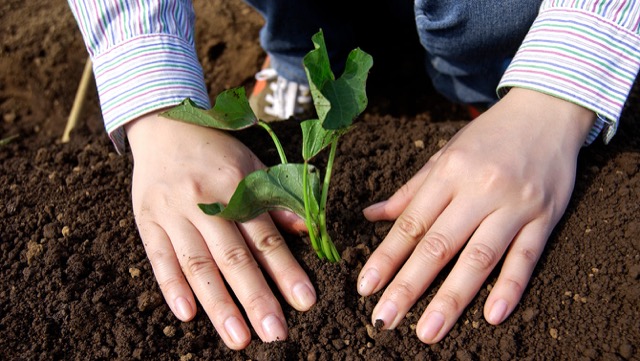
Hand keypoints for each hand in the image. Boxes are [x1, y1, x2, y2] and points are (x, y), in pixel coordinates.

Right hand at [125, 112, 313, 348]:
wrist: (165, 125)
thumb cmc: (216, 151)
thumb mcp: (253, 165)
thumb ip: (276, 199)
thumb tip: (308, 229)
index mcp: (237, 186)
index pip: (265, 237)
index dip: (286, 270)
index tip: (304, 301)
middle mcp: (205, 201)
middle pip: (233, 257)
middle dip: (256, 298)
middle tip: (275, 334)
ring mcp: (173, 212)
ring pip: (198, 265)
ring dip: (218, 305)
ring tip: (238, 338)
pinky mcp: (147, 221)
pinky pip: (159, 258)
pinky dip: (172, 288)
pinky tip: (187, 315)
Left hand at [357, 88, 594, 342]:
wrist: (547, 110)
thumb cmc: (489, 136)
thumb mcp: (445, 155)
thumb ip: (410, 190)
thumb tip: (370, 215)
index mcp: (448, 173)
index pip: (411, 223)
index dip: (386, 257)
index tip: (366, 287)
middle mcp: (478, 189)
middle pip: (438, 245)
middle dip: (409, 285)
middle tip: (385, 320)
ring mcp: (513, 205)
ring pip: (479, 256)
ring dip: (452, 296)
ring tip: (429, 330)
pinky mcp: (545, 217)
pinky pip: (527, 256)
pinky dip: (511, 286)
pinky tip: (492, 315)